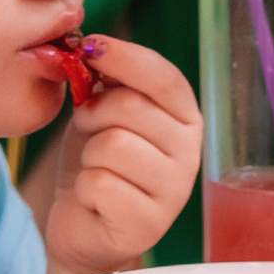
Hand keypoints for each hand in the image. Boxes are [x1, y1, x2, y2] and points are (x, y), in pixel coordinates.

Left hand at [43, 36, 200, 273]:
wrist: (83, 226)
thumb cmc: (97, 163)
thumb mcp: (103, 114)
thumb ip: (108, 83)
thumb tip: (96, 49)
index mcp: (184, 120)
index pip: (165, 78)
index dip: (126, 56)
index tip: (91, 47)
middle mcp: (189, 154)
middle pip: (131, 107)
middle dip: (94, 113)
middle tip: (88, 128)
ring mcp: (173, 192)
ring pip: (113, 145)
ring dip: (89, 154)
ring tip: (95, 167)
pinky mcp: (148, 225)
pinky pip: (100, 184)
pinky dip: (84, 188)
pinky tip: (95, 199)